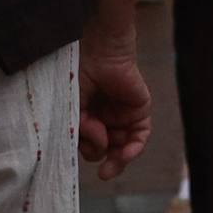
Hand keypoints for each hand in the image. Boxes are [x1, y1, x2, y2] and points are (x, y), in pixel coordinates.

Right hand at [76, 33, 152, 181]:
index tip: (79, 142)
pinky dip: (133, 149)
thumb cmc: (80, 74)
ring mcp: (122, 117)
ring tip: (113, 158)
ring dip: (117, 157)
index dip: (85, 149)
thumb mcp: (73, 107)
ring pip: (122, 148)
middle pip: (105, 151)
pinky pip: (139, 137)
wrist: (101, 51)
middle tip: (100, 161)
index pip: (87, 145)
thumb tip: (99, 148)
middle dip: (101, 156)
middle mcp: (104, 120)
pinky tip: (125, 155)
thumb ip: (83, 130)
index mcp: (87, 118)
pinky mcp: (139, 112)